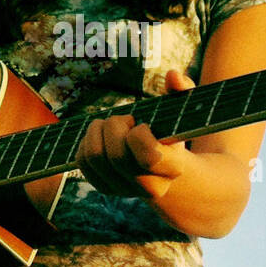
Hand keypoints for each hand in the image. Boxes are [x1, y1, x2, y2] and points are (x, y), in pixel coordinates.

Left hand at [75, 69, 193, 201]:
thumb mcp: (180, 111)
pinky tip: (102, 136)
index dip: (139, 135)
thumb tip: (173, 75)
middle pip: (116, 156)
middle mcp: (150, 187)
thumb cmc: (171, 131)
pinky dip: (86, 141)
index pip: (149, 157)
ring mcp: (126, 191)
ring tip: (112, 124)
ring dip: (98, 130)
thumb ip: (183, 90)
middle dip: (115, 126)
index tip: (143, 125)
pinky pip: (82, 161)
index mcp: (173, 168)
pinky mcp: (105, 188)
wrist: (164, 166)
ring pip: (95, 157)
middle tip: (125, 119)